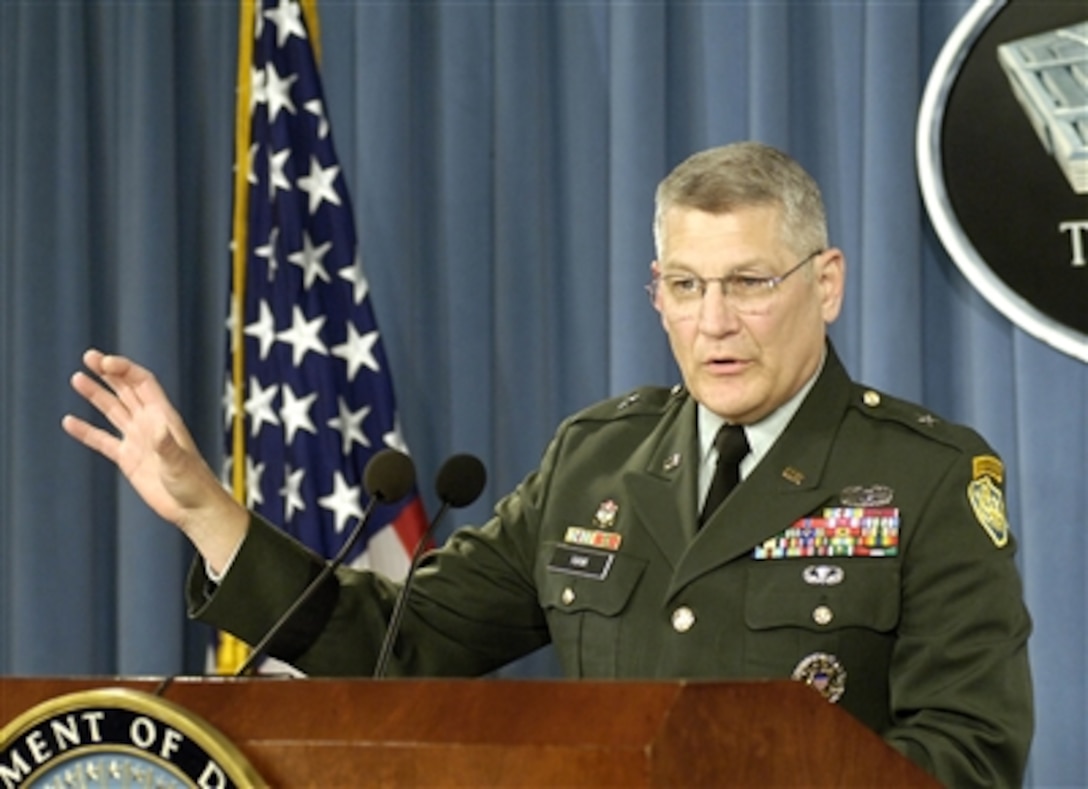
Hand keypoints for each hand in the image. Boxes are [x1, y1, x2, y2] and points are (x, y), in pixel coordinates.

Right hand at [62, 349, 247, 571]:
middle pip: (126, 390)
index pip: (142, 383)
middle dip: (108, 372)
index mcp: (164, 417)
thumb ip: (166, 445)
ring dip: (96, 395)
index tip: (103, 363)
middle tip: (88, 356)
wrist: (194, 509)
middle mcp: (150, 424)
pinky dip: (87, 432)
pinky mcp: (128, 459)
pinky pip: (103, 441)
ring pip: (113, 410)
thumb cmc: (194, 484)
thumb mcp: (180, 464)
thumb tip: (156, 426)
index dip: (124, 369)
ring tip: (77, 378)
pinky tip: (69, 422)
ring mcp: (138, 440)